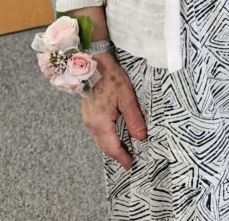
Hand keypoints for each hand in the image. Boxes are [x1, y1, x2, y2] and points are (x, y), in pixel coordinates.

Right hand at [80, 53, 147, 169]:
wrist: (94, 63)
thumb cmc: (111, 78)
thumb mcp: (127, 97)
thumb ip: (134, 119)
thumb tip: (141, 137)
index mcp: (100, 123)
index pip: (112, 148)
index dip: (122, 157)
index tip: (131, 165)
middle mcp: (91, 125)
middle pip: (105, 146)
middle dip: (117, 154)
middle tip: (130, 159)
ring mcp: (87, 119)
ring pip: (100, 140)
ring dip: (112, 146)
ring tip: (125, 149)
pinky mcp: (88, 113)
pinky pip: (97, 132)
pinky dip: (107, 137)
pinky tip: (115, 134)